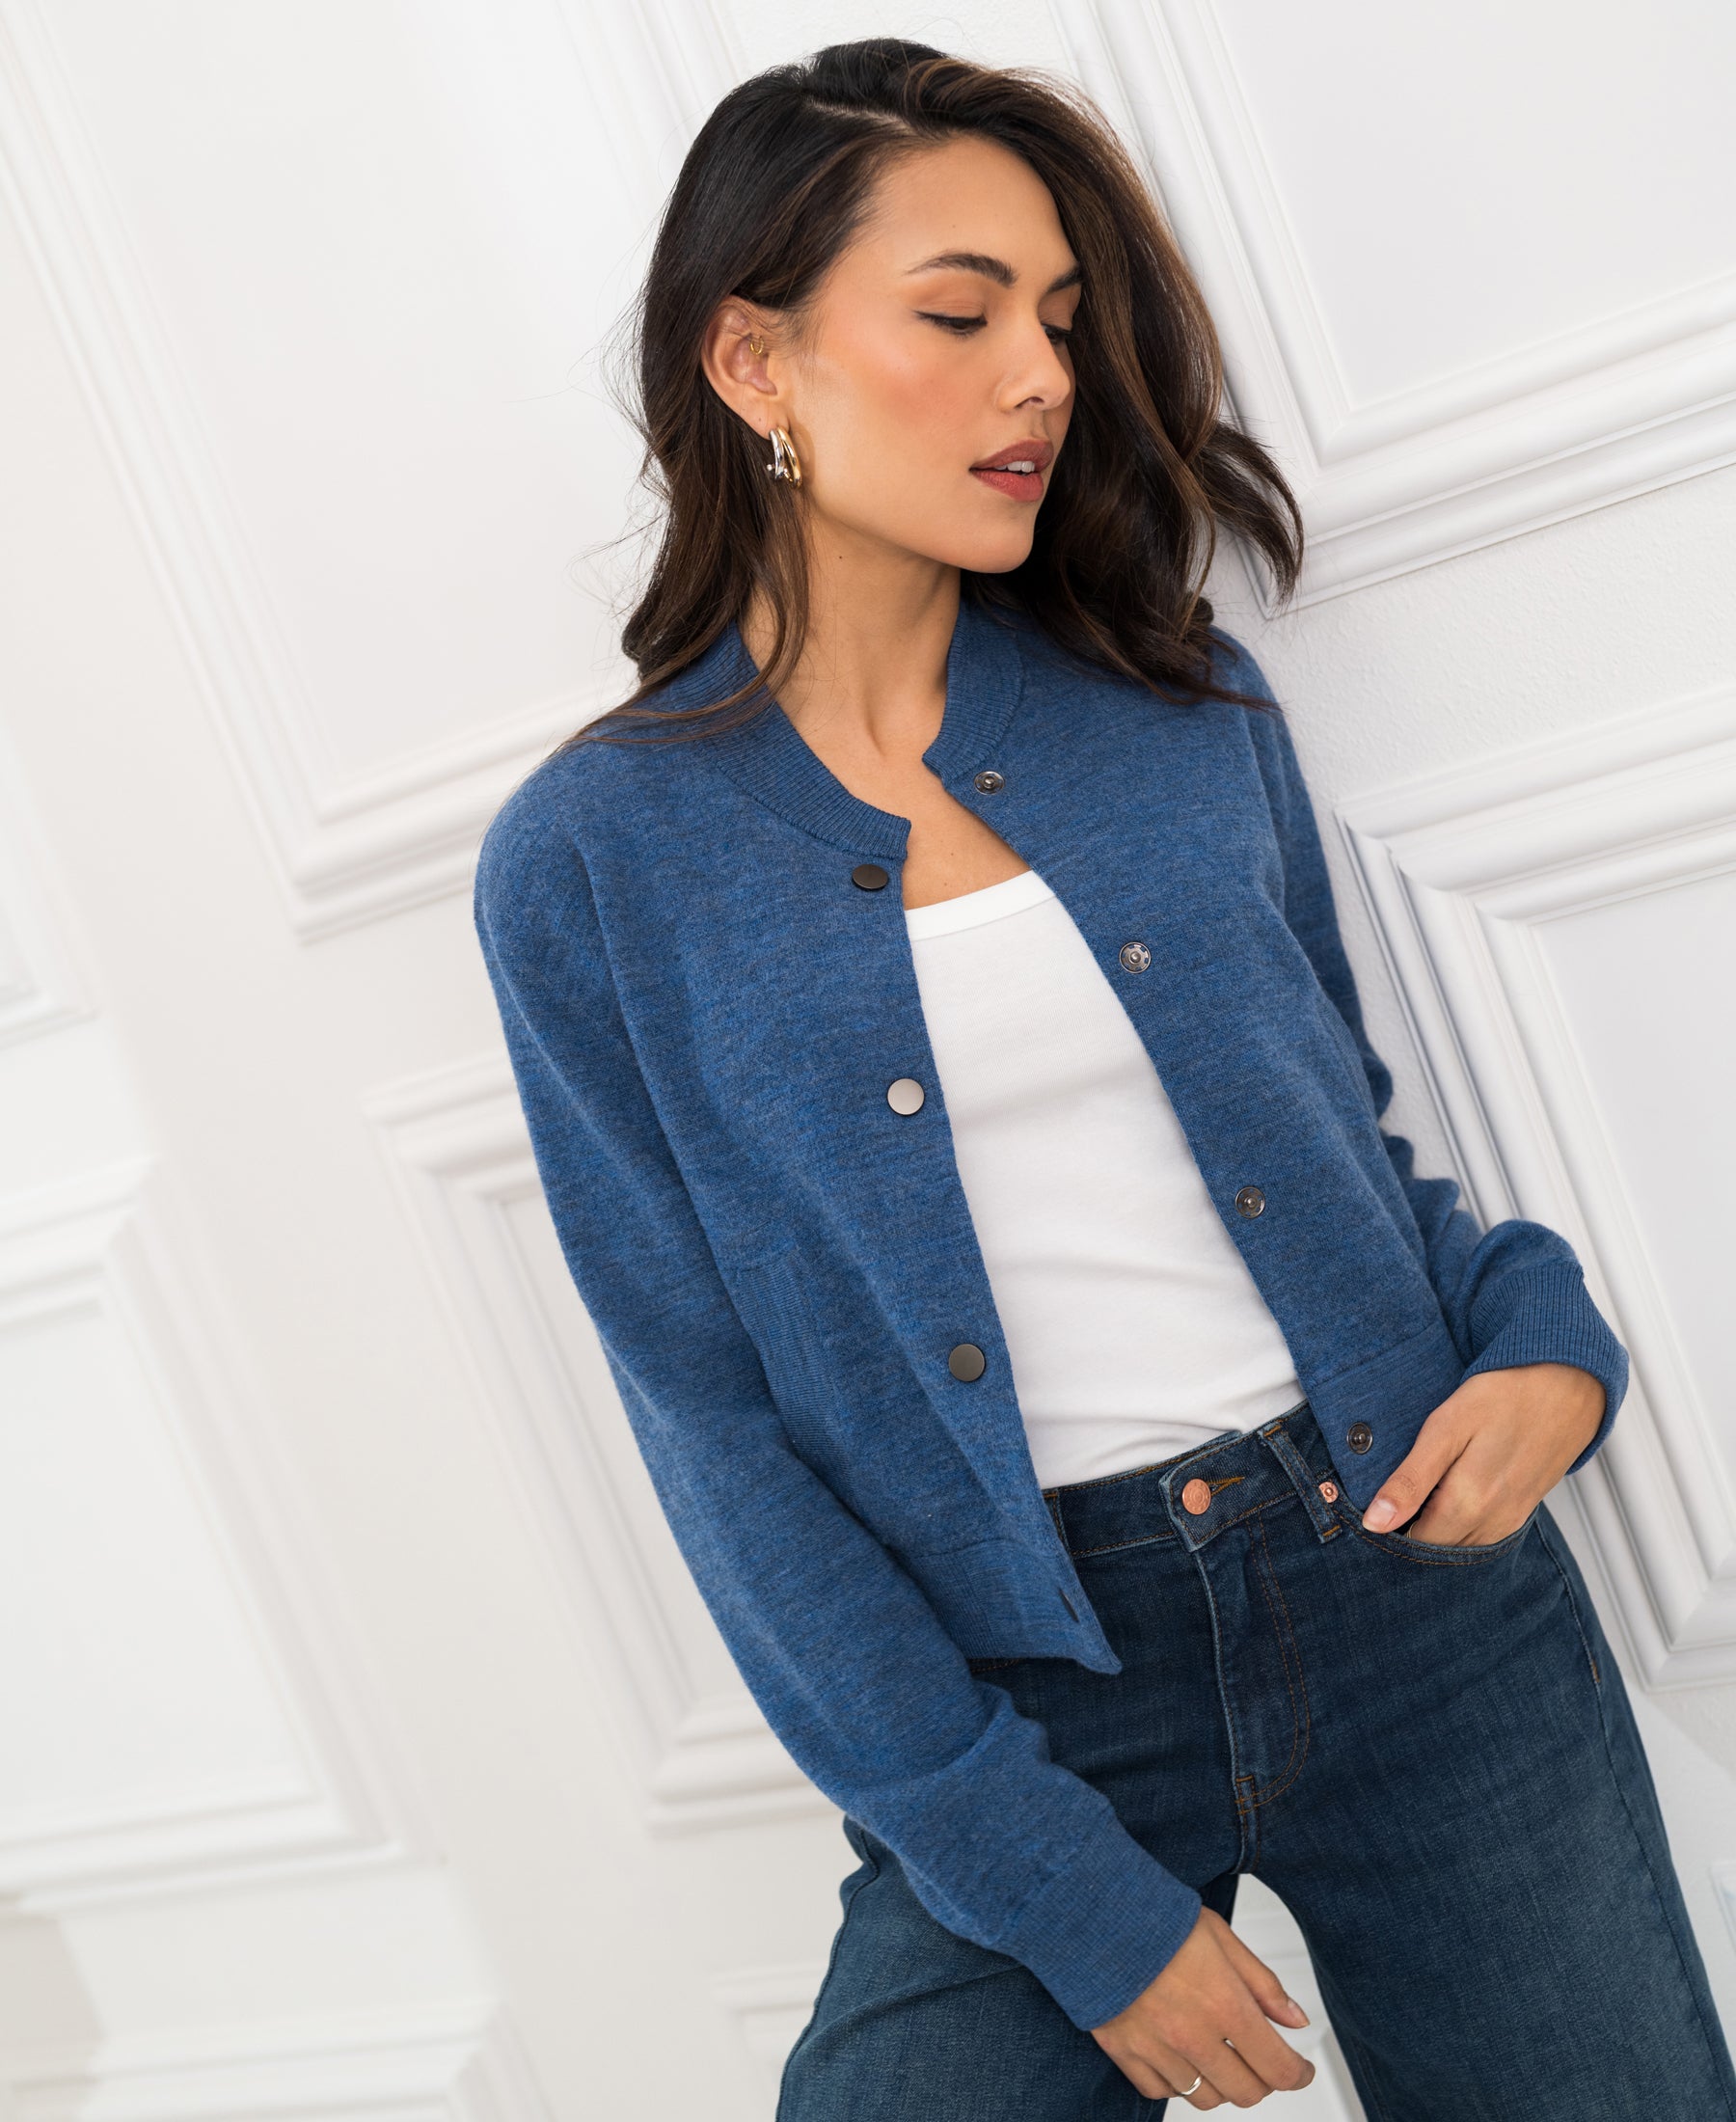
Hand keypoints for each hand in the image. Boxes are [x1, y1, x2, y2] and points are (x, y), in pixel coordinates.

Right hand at [1091, 1905, 1314, 2105]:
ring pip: (1206, 2099)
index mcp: (1225, 2004)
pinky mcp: (1125, 2053)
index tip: (1299, 2068)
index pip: (1277, 2068)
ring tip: (1218, 2055)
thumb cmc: (1157, 1918)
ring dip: (1221, 2084)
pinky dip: (1177, 2083)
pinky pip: (1161, 2092)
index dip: (1298, 2074)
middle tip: (1260, 2059)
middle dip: (1262, 2080)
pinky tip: (1179, 2055)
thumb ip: (1262, 1984)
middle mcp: (1193, 2036)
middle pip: (1246, 2092)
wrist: (1094, 1912)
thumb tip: (1295, 2020)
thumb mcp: (1222, 1937)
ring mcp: (1157, 2050)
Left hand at [1361, 1361, 1604, 1543]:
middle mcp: (1492, 1523)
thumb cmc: (1502, 1398)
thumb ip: (1410, 1480)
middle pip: (1436, 1548)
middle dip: (1409, 1529)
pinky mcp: (1521, 1513)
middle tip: (1394, 1491)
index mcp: (1467, 1504)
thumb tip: (1375, 1523)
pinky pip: (1481, 1535)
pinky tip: (1450, 1493)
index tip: (1372, 1504)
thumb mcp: (1445, 1429)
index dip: (1388, 1527)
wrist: (1567, 1386)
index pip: (1413, 1544)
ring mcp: (1510, 1521)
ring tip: (1421, 1489)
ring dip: (1436, 1527)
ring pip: (1459, 1545)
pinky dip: (1460, 1524)